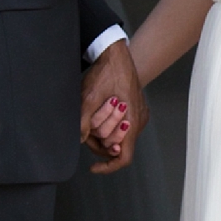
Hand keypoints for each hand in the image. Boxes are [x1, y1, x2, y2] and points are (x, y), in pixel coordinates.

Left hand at [80, 39, 147, 174]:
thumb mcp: (89, 98)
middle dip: (100, 141)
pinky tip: (101, 111)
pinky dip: (110, 123)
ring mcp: (140, 114)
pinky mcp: (137, 108)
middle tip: (86, 129)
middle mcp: (139, 121)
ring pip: (120, 135)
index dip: (108, 166)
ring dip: (104, 130)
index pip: (123, 158)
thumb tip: (80, 140)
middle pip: (117, 146)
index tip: (94, 167)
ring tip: (93, 115)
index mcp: (131, 122)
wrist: (116, 53)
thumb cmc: (106, 73)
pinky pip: (123, 125)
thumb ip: (84, 122)